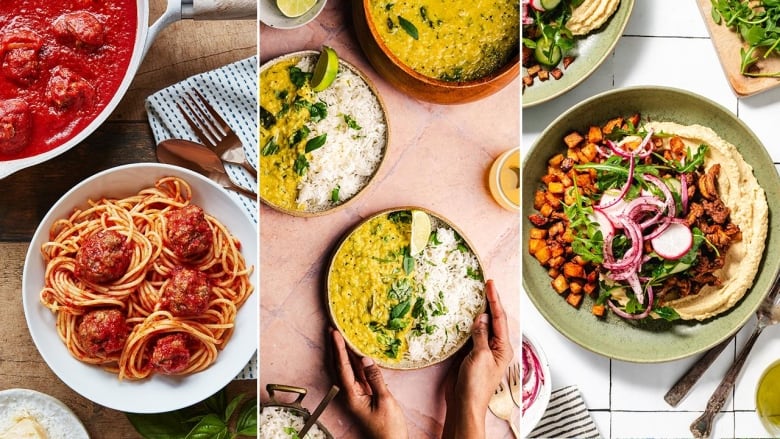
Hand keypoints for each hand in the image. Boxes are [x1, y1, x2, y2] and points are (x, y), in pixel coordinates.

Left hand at [330, 328, 408, 438]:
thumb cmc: (389, 427)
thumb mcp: (385, 400)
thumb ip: (375, 378)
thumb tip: (365, 358)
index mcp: (352, 396)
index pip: (342, 367)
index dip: (338, 349)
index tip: (334, 333)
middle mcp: (350, 394)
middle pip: (340, 366)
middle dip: (336, 348)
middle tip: (332, 329)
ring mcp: (356, 394)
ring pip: (348, 369)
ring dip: (345, 353)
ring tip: (341, 336)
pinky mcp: (364, 395)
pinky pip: (357, 375)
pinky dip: (356, 362)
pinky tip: (357, 353)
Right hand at [442, 279, 513, 438]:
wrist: (464, 403)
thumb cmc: (476, 385)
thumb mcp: (480, 356)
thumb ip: (481, 335)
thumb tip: (482, 316)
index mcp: (503, 348)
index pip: (500, 318)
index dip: (495, 300)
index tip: (490, 284)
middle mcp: (495, 347)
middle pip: (494, 319)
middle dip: (490, 302)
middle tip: (485, 283)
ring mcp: (482, 350)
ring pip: (482, 325)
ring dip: (479, 311)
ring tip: (476, 294)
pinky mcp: (470, 354)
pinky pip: (471, 334)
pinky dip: (468, 323)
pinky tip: (465, 315)